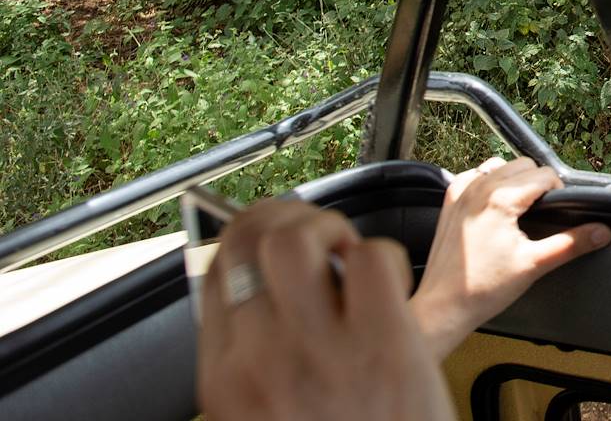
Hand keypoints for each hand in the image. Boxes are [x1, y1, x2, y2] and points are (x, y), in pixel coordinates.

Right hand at [197, 200, 452, 420]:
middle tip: (318, 240)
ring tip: (347, 260)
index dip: (246, 235)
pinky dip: (383, 258)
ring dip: (329, 230)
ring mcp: (321, 351)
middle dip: (286, 218)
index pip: (213, 270)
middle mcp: (261, 361)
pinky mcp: (385, 343)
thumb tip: (258, 286)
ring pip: (300, 237)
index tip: (272, 232)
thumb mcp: (264, 413)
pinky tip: (387, 290)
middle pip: (249, 239)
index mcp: (224, 380)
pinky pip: (372, 258)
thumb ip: (254, 357)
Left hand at [410, 157, 610, 359]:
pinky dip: (489, 183)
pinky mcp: (450, 202)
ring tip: (520, 208)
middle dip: (538, 183)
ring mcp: (461, 193)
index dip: (559, 191)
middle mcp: (479, 188)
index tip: (560, 211)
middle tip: (543, 213)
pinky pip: (476, 176)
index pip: (544, 175)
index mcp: (501, 199)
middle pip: (523, 166)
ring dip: (514, 180)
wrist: (443, 307)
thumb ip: (572, 243)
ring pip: (499, 166)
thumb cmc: (482, 289)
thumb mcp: (535, 264)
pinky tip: (495, 206)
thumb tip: (602, 232)